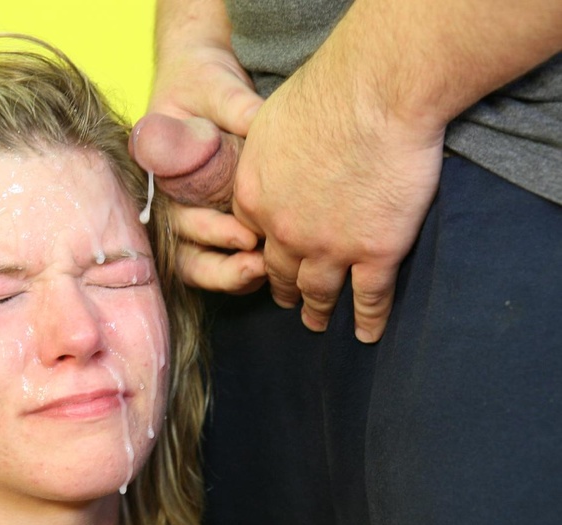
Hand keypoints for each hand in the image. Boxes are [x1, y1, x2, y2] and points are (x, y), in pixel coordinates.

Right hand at [131, 40, 266, 292]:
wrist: (203, 77)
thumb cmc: (201, 78)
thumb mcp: (212, 84)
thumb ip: (232, 106)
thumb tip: (257, 122)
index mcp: (160, 175)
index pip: (175, 218)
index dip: (208, 231)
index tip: (245, 236)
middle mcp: (170, 203)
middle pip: (185, 256)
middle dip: (221, 269)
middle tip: (259, 268)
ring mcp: (191, 216)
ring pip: (202, 265)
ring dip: (234, 276)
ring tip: (268, 272)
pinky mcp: (216, 221)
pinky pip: (225, 257)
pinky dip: (245, 267)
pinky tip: (273, 264)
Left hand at [232, 62, 444, 341]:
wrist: (375, 93)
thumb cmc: (324, 90)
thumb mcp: (269, 120)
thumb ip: (264, 149)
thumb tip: (272, 152)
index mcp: (254, 197)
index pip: (250, 234)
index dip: (259, 249)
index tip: (265, 259)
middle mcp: (284, 231)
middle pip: (279, 269)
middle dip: (282, 287)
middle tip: (288, 300)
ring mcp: (328, 247)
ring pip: (319, 291)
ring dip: (317, 310)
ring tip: (317, 323)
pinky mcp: (375, 252)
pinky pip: (370, 297)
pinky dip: (370, 319)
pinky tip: (368, 334)